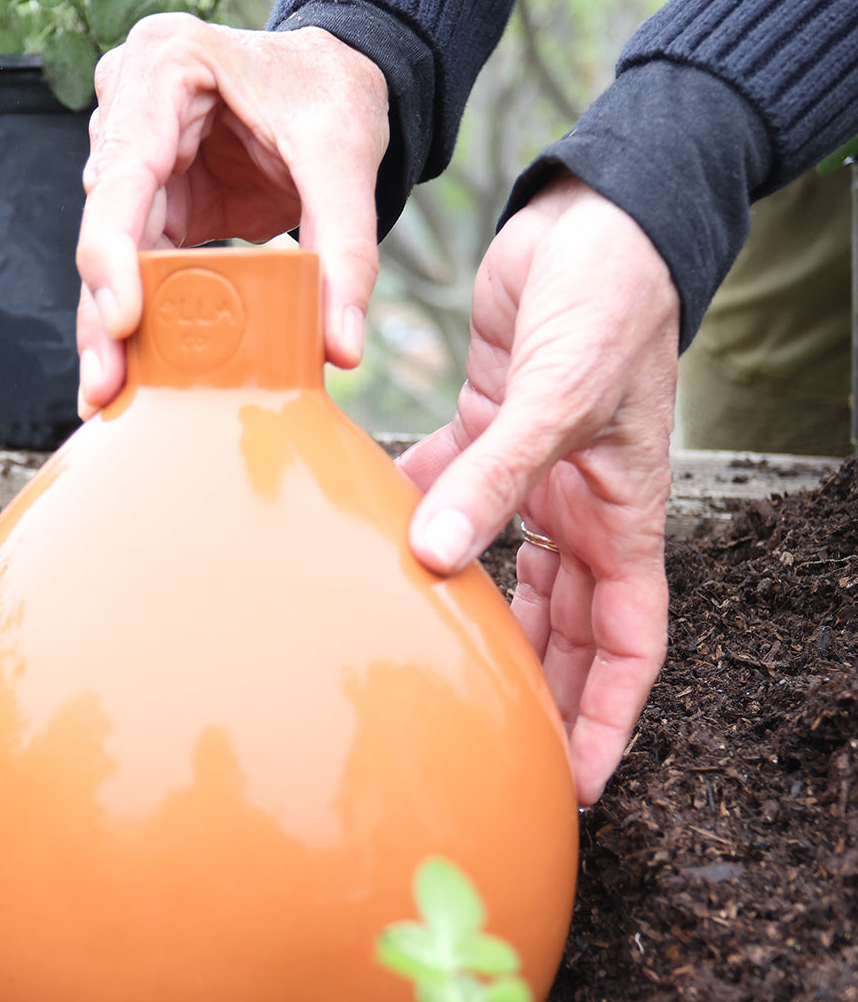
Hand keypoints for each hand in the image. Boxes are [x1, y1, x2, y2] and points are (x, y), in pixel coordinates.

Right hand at [74, 14, 388, 415]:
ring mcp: (137, 161)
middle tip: (104, 388)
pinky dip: (143, 323)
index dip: (113, 254)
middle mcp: (130, 110)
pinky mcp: (156, 204)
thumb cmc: (332, 91)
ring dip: (113, 331)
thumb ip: (346, 249)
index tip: (122, 322)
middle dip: (104, 313)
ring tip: (110, 396)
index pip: (122, 174)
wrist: (339, 78)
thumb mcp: (346, 157)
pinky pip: (141, 270)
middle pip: (105, 226)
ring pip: (113, 258)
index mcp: (164, 66)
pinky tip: (132, 376)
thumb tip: (339, 347)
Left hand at [399, 174, 679, 804]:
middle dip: (534, 691)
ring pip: (502, 574)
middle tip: (486, 748)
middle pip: (561, 629)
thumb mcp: (560, 398)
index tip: (577, 782)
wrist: (586, 219)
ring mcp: (528, 476)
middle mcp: (576, 510)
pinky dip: (414, 520)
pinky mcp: (483, 435)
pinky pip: (447, 494)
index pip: (628, 645)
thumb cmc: (609, 302)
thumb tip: (434, 560)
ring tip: (418, 669)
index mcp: (622, 518)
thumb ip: (497, 480)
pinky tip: (373, 547)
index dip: (607, 717)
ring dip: (468, 619)